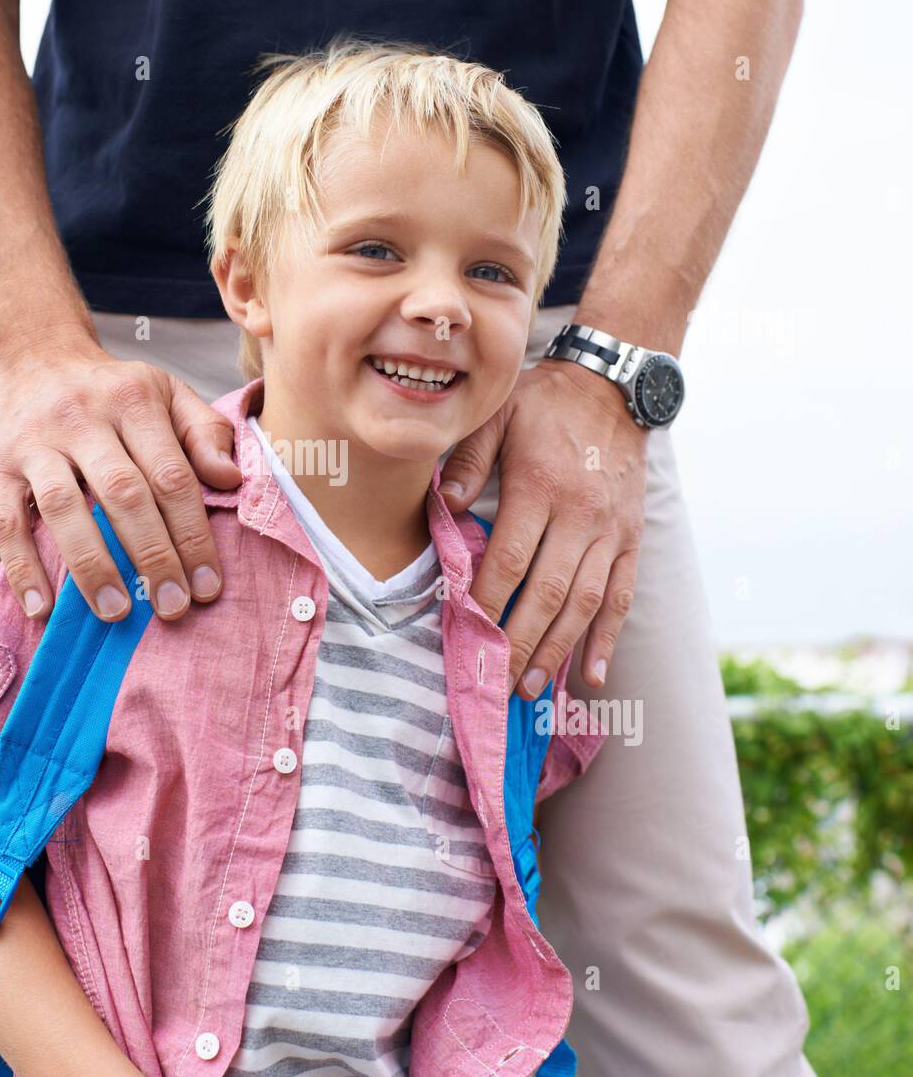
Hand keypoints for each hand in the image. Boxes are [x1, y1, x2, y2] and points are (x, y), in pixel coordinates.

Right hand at [0, 327, 242, 622]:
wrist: (31, 355)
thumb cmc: (112, 389)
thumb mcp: (166, 391)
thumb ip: (204, 432)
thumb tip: (231, 480)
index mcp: (133, 401)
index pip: (170, 475)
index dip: (193, 534)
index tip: (208, 586)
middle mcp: (82, 418)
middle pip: (122, 493)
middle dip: (152, 556)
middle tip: (172, 607)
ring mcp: (34, 443)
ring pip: (64, 508)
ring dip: (92, 565)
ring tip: (116, 612)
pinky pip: (5, 521)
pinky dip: (22, 568)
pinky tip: (41, 608)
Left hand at [439, 357, 646, 698]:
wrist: (613, 387)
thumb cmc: (542, 403)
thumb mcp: (496, 414)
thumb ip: (467, 458)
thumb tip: (444, 506)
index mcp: (541, 486)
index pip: (511, 559)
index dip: (489, 602)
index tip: (467, 636)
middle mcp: (581, 515)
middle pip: (549, 592)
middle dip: (520, 642)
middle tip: (495, 683)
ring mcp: (611, 531)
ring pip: (586, 602)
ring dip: (559, 650)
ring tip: (532, 688)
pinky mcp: (631, 539)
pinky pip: (623, 595)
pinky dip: (608, 637)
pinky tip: (593, 675)